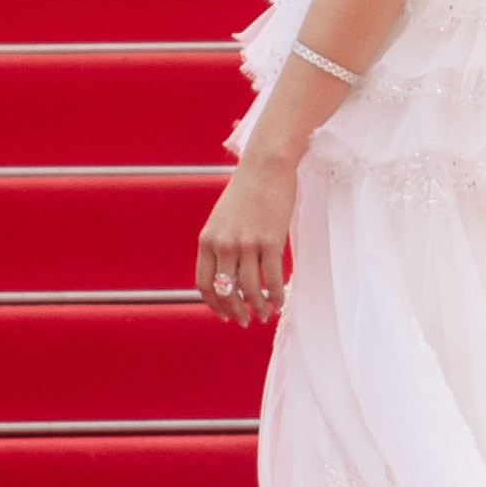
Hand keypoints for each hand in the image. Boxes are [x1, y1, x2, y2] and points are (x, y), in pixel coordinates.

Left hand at [196, 157, 297, 327]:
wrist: (266, 165)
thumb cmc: (247, 190)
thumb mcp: (222, 219)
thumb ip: (220, 245)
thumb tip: (229, 275)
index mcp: (207, 240)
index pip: (204, 284)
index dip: (214, 305)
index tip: (225, 315)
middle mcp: (223, 244)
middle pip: (226, 291)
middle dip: (236, 312)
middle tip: (246, 321)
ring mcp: (247, 244)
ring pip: (250, 290)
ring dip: (258, 308)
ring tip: (265, 315)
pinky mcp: (271, 241)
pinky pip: (273, 279)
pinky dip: (277, 296)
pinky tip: (281, 301)